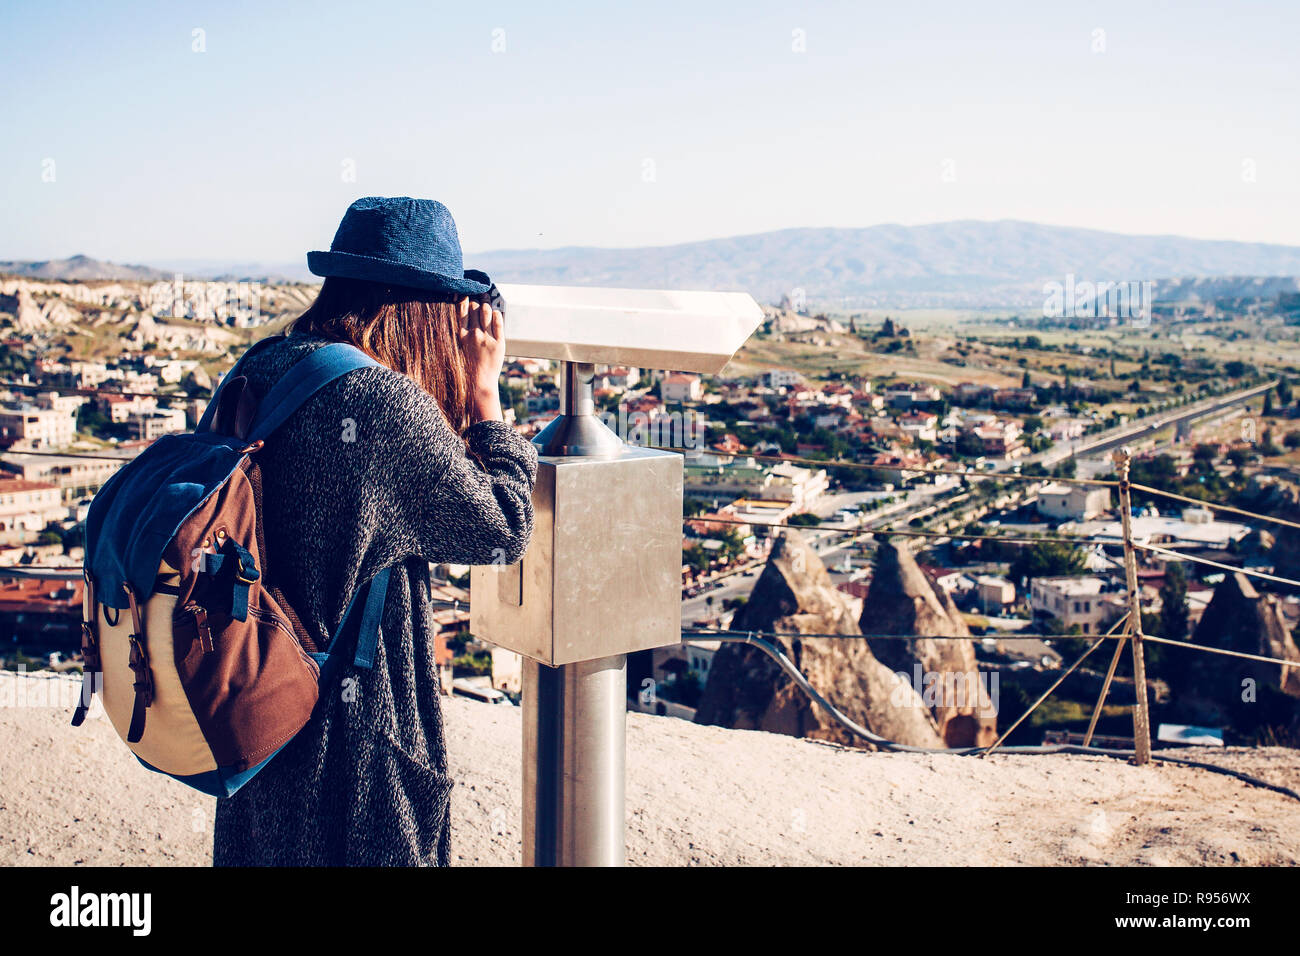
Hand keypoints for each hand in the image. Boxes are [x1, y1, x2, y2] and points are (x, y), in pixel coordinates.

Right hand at [458, 297, 505, 422]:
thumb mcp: (456, 349)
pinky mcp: (499, 343)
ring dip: (486, 304)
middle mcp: (473, 334)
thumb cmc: (465, 369)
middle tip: (478, 295)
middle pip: (474, 308)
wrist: (478, 385)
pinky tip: (496, 313)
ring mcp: (486, 338)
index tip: (465, 293)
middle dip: (476, 299)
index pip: (461, 309)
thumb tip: (461, 318)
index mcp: (460, 335)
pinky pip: (499, 322)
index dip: (464, 298)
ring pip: (486, 311)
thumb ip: (458, 334)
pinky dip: (497, 314)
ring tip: (487, 302)